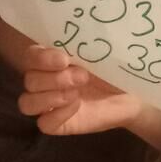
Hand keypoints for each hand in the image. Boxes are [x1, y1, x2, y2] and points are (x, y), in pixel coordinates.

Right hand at [18, 45, 142, 135]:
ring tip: (77, 93)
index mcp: (52, 61)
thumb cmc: (114, 71)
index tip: (64, 59)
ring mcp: (49, 104)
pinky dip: (59, 114)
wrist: (133, 96)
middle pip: (29, 80)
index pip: (30, 56)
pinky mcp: (57, 124)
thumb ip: (80, 47)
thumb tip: (73, 37)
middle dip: (54, 78)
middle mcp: (46, 81)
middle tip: (82, 76)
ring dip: (50, 97)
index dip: (41, 58)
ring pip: (27, 103)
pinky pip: (44, 123)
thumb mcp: (99, 55)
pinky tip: (77, 107)